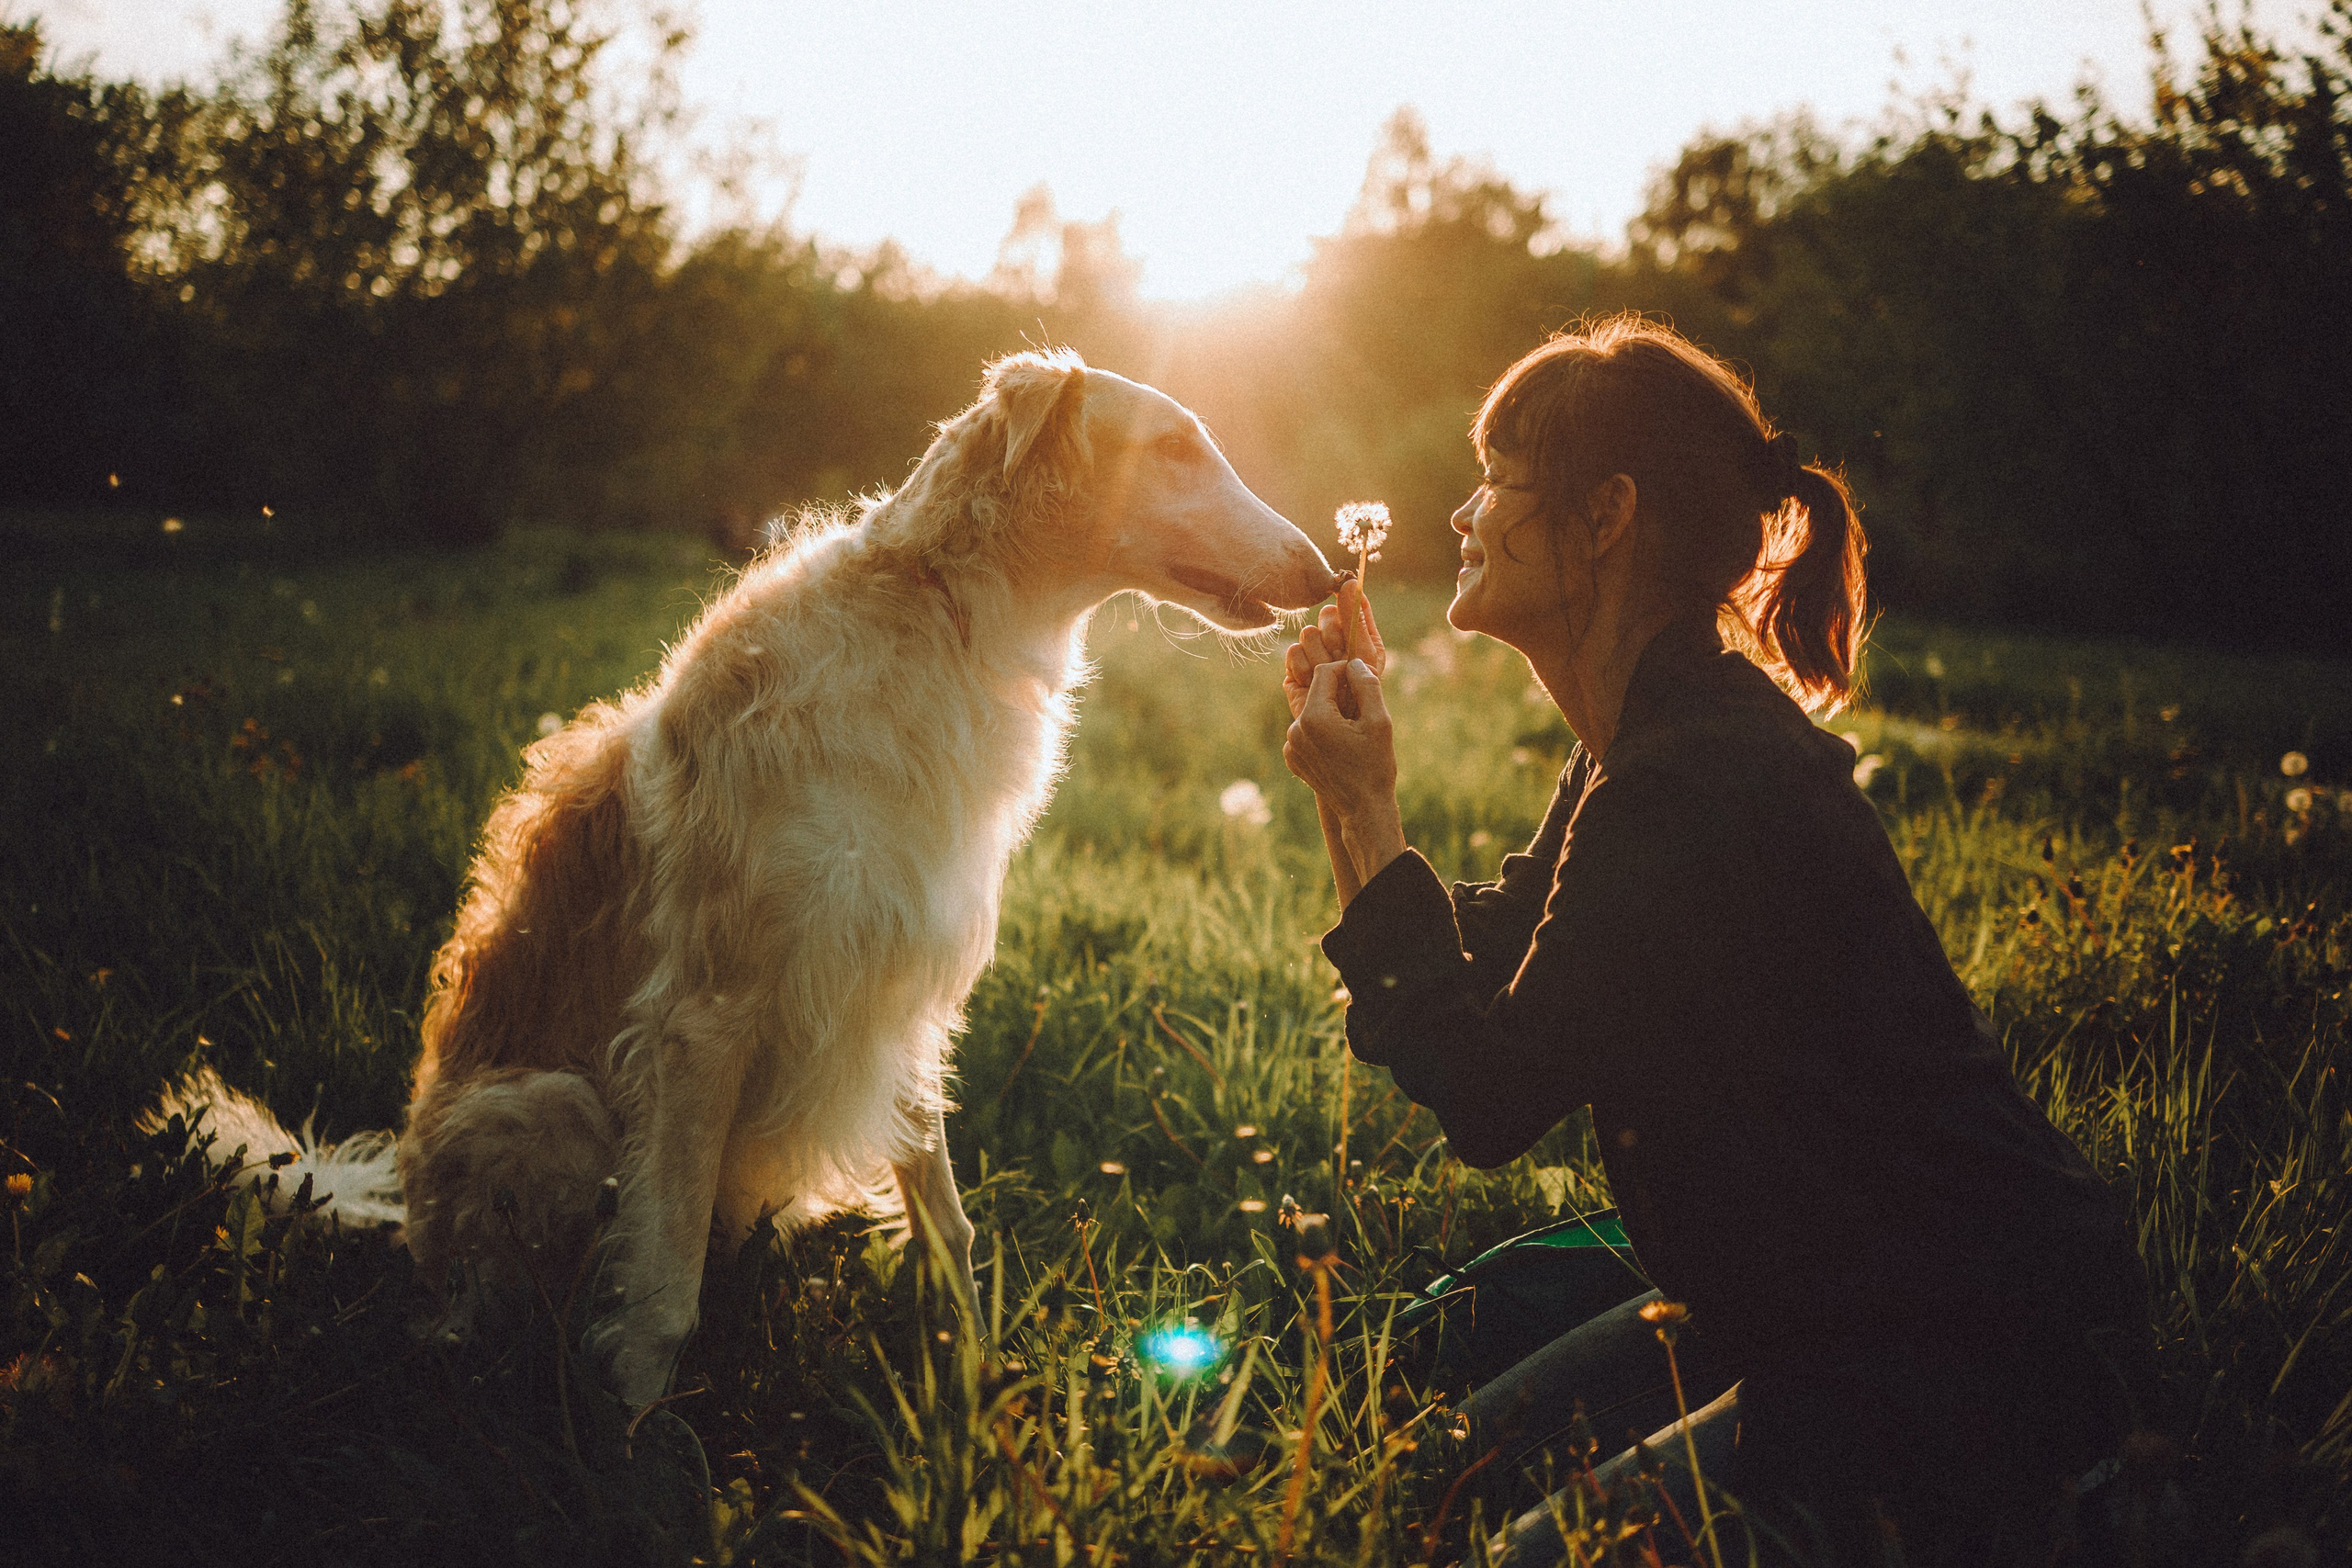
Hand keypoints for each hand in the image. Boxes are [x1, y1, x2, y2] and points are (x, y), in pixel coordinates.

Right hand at [1283, 579, 1385, 721]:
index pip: (1350, 603)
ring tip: (1329, 679)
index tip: (1348, 613)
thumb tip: (1350, 582)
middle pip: (1325, 616)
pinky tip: (1312, 684)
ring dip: (1320, 658)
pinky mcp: (1296, 671)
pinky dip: (1303, 669)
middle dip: (1334, 639)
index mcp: (1360, 636)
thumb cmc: (1364, 700)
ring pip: (1307, 635)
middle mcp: (1336, 642)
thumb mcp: (1367, 656)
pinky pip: (1293, 654)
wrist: (1341, 736)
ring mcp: (1314, 656)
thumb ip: (1357, 620)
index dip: (1346, 608)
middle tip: (1340, 660)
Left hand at [1284, 658, 1401, 841]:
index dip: (1346, 669)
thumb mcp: (1379, 721)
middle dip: (1339, 692)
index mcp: (1314, 717)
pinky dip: (1323, 732)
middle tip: (1363, 704)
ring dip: (1331, 712)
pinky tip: (1341, 746)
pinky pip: (1307, 732)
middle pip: (1317, 692)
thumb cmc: (1375, 765)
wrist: (1363, 810)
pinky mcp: (1292, 758)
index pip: (1325, 672)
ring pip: (1312, 712)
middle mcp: (1295, 729)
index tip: (1363, 678)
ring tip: (1354, 729)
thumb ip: (1366, 684)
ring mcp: (1291, 746)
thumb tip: (1354, 662)